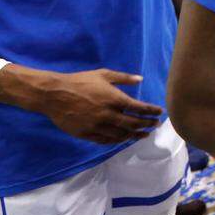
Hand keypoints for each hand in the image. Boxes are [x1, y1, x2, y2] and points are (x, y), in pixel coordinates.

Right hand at [0, 65, 162, 144]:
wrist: (54, 94)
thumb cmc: (80, 81)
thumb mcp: (103, 74)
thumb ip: (123, 78)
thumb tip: (140, 79)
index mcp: (114, 98)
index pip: (139, 108)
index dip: (151, 111)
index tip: (159, 113)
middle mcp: (108, 114)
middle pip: (133, 124)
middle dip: (146, 125)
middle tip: (155, 125)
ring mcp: (97, 126)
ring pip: (120, 135)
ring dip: (134, 135)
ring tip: (143, 134)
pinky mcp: (86, 134)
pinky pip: (105, 140)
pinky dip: (117, 140)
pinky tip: (123, 138)